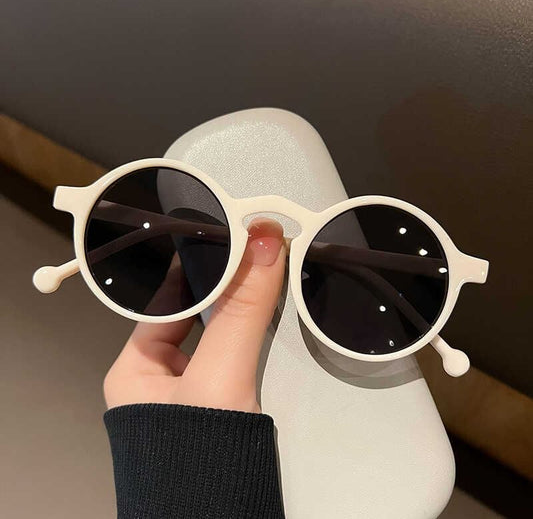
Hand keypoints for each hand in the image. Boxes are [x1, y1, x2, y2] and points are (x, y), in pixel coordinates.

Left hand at [103, 218, 285, 412]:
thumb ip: (241, 311)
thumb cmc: (200, 459)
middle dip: (223, 289)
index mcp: (134, 372)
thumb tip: (264, 242)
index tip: (223, 240)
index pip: (163, 302)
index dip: (194, 270)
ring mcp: (191, 395)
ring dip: (241, 313)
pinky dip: (252, 340)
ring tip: (263, 277)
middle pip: (194, 317)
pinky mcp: (222, 408)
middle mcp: (158, 381)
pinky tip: (268, 321)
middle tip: (252, 253)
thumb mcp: (219, 377)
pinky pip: (235, 358)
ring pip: (218, 337)